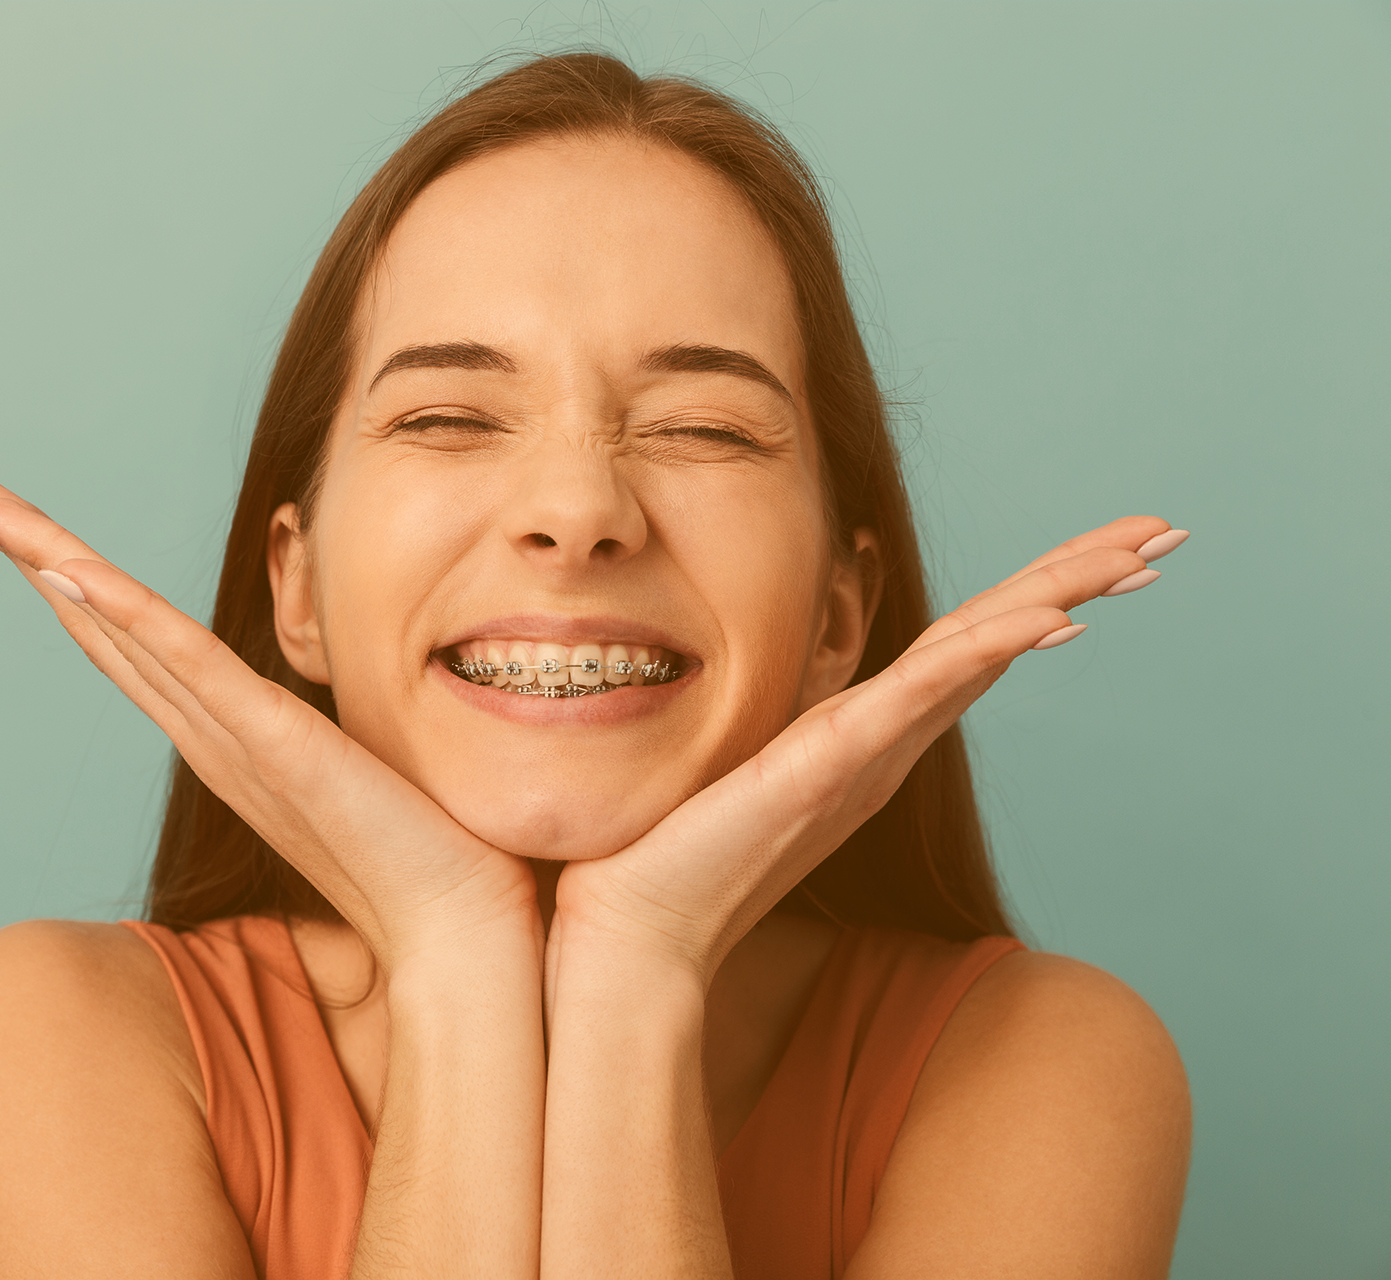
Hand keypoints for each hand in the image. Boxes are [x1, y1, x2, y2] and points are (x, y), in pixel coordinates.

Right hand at [0, 470, 539, 972]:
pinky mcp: (276, 744)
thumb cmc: (424, 855)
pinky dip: (122, 615)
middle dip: (19, 548)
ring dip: (41, 558)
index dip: (61, 571)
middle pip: (94, 620)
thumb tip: (340, 701)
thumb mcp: (357, 761)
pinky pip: (188, 666)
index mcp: (224, 732)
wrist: (458, 933)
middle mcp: (208, 732)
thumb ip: (323, 730)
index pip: (125, 634)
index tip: (3, 513)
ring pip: (117, 627)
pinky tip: (66, 568)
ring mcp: (233, 738)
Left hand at [549, 516, 1184, 984]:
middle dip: (1081, 577)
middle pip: (998, 636)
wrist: (640, 924)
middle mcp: (885, 741)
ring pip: (978, 654)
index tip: (1114, 545)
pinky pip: (920, 696)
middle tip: (1166, 532)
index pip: (967, 641)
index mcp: (868, 732)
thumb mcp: (745, 748)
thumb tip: (792, 648)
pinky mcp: (830, 764)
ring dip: (1060, 596)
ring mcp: (866, 753)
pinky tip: (1048, 619)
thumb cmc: (681, 843)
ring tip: (1138, 556)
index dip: (1040, 588)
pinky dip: (988, 653)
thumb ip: (784, 704)